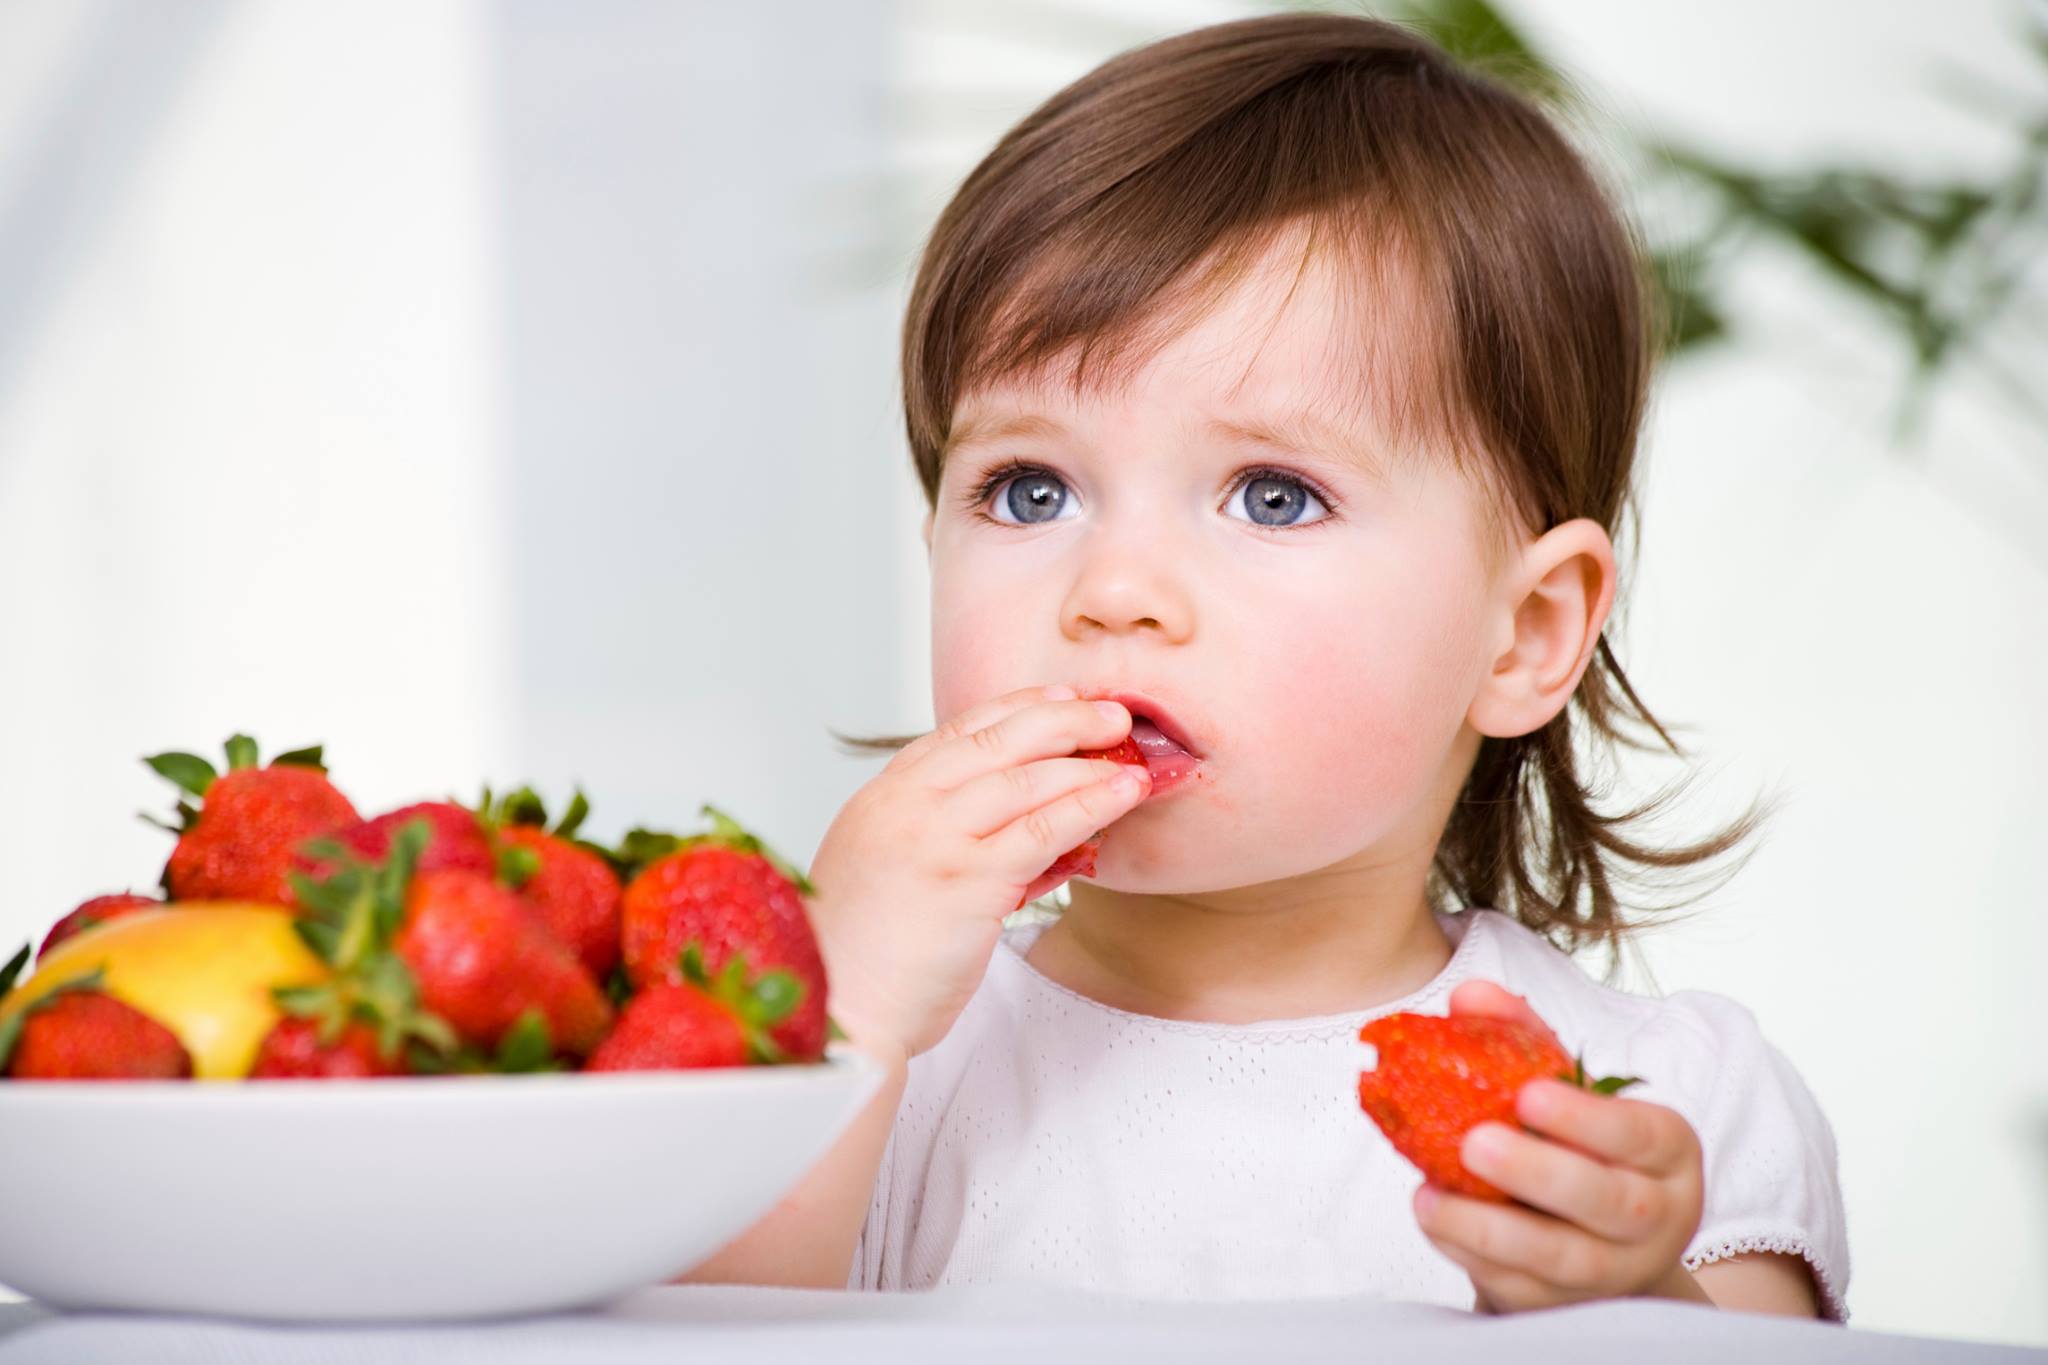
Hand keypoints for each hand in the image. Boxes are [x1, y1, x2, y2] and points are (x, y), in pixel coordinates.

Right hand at [806, 684, 1149, 1062]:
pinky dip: (1091, 804)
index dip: (1019, 709)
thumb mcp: (893, 870)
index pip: (960, 732)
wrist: (841, 1007)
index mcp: (883, 796)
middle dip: (1065, 719)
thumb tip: (1034, 825)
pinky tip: (1123, 795)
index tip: (1061, 699)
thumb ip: (948, 838)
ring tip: (1133, 758)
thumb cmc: (867, 953)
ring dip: (1089, 762)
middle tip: (1113, 715)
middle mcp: (906, 804)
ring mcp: (936, 838)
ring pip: (1028, 779)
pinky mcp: (969, 880)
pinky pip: (1044, 829)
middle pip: (999, 740)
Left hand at [1410, 980, 1705, 1312]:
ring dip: (1490, 1229)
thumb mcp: (1567, 1088)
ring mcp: (1615, 1269)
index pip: (1639, 1135)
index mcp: (1667, 1151)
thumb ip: (1522, 1036)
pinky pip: (1522, 1287)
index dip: (1585, 1119)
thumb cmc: (1582, 1144)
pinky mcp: (1567, 1304)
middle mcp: (1655, 1216)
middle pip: (1608, 1203)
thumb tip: (1468, 995)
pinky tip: (1435, 1221)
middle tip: (1475, 1142)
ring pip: (1562, 1258)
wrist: (1601, 1237)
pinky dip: (1473, 1256)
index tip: (1527, 1094)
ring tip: (1430, 1197)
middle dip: (1539, 1173)